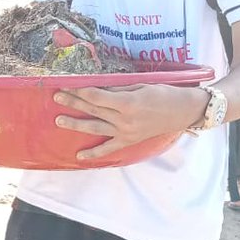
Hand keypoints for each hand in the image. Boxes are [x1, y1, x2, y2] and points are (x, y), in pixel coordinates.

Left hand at [53, 83, 209, 160]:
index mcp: (128, 102)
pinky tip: (79, 155)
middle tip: (57, 97)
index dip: (81, 90)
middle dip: (74, 102)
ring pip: (96, 128)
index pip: (97, 96)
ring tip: (59, 120)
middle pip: (93, 110)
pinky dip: (94, 153)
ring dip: (76, 124)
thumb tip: (98, 89)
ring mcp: (126, 132)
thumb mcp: (141, 85)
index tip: (68, 85)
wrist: (182, 111)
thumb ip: (118, 89)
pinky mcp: (129, 141)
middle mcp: (124, 119)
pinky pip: (109, 149)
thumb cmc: (164, 94)